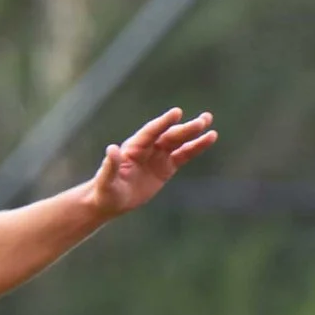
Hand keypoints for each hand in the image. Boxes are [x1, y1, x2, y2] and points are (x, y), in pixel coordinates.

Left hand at [88, 108, 215, 218]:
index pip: (151, 132)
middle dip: (185, 129)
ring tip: (209, 120)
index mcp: (133, 148)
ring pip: (178, 142)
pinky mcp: (166, 167)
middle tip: (203, 120)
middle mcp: (147, 148)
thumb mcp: (106, 181)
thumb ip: (110, 165)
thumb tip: (112, 148)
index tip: (177, 113)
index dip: (163, 123)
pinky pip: (183, 155)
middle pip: (168, 135)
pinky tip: (209, 138)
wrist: (110, 200)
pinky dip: (196, 147)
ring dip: (193, 132)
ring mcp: (158, 156)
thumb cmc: (105, 191)